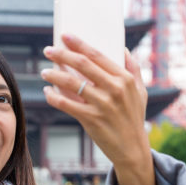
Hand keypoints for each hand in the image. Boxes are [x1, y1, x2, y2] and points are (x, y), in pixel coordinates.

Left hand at [41, 34, 158, 184]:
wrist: (132, 149)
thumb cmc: (134, 118)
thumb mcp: (140, 92)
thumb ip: (133, 69)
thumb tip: (123, 49)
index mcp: (125, 79)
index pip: (97, 55)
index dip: (79, 44)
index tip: (65, 36)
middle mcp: (114, 89)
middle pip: (82, 65)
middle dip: (62, 54)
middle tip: (48, 50)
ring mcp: (102, 105)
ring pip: (71, 83)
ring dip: (54, 74)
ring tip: (45, 72)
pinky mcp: (91, 119)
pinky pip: (66, 104)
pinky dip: (53, 97)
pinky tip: (47, 92)